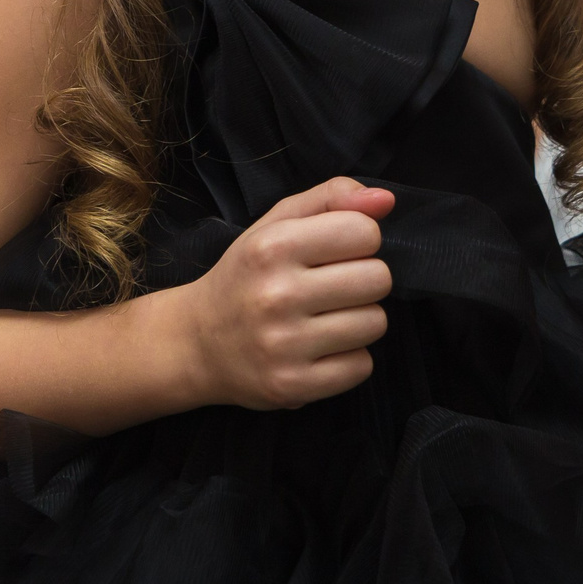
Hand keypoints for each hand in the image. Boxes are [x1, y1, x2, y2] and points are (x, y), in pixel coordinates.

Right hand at [180, 176, 393, 411]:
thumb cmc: (247, 275)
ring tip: (327, 318)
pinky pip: (362, 366)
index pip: (364, 232)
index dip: (360, 239)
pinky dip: (350, 358)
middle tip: (334, 287)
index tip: (338, 252)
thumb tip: (385, 200)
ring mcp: (284, 345)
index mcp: (273, 247)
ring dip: (360, 319)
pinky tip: (322, 349)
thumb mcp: (277, 223)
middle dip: (364, 279)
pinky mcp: (292, 385)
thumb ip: (331, 197)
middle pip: (378, 279)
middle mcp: (277, 295)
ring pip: (376, 323)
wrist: (197, 342)